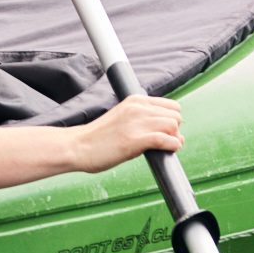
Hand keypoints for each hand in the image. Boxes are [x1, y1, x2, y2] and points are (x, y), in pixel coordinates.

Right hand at [67, 95, 181, 174]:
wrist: (77, 146)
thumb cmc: (97, 137)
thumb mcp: (123, 117)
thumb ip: (141, 118)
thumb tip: (162, 129)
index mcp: (136, 101)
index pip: (172, 105)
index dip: (172, 120)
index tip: (166, 132)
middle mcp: (138, 108)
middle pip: (176, 116)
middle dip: (175, 131)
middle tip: (165, 142)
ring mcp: (137, 123)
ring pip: (173, 126)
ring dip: (174, 139)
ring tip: (164, 148)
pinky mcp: (135, 140)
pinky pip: (165, 140)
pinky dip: (171, 147)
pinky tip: (165, 152)